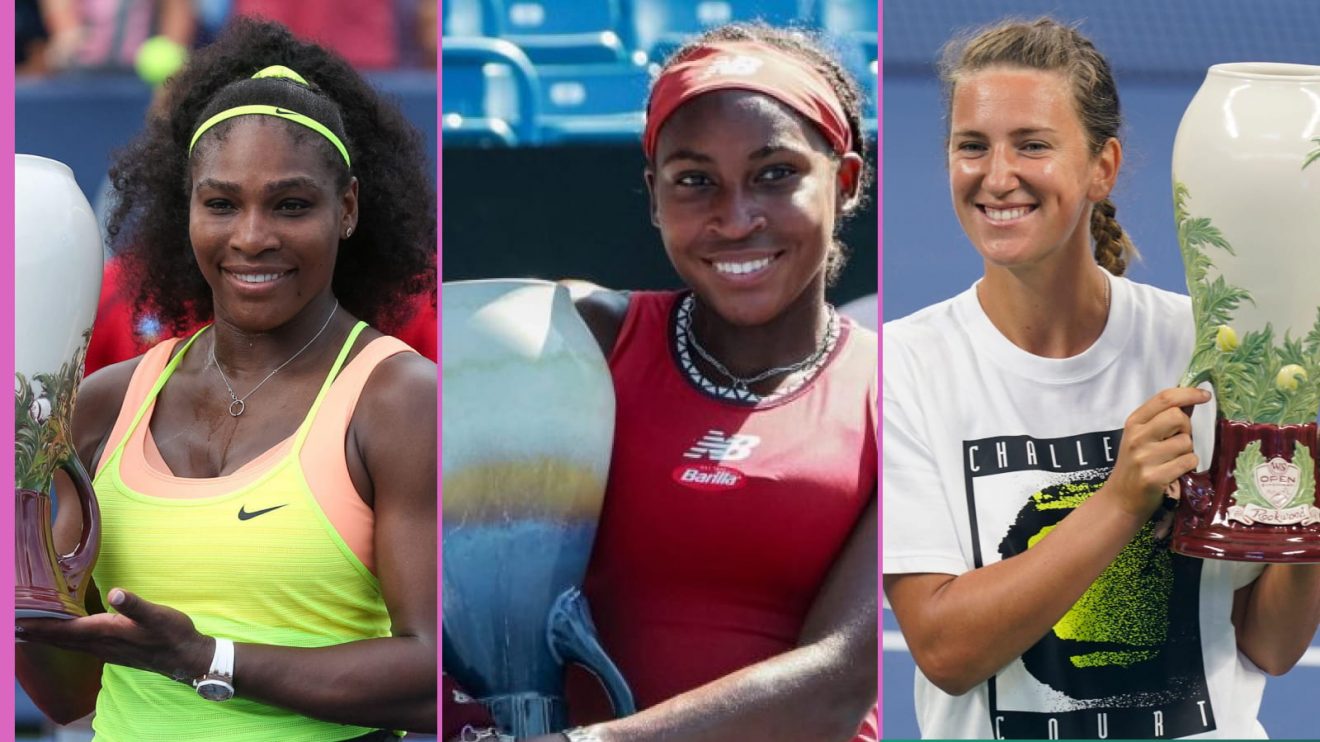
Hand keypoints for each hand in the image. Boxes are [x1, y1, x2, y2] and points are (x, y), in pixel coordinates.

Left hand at [16, 588, 213, 681]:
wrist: (187, 660)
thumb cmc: (173, 635)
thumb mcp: (157, 615)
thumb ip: (134, 604)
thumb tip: (114, 593)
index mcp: (106, 633)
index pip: (64, 630)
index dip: (40, 625)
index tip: (17, 621)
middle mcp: (101, 645)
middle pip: (61, 639)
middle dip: (36, 632)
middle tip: (13, 626)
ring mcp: (107, 650)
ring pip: (69, 644)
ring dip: (48, 637)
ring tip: (29, 631)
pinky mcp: (115, 651)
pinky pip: (80, 645)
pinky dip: (66, 638)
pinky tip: (67, 635)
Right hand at [1104, 387, 1210, 518]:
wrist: (1120, 499)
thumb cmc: (1135, 465)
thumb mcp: (1141, 437)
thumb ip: (1162, 418)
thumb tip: (1191, 399)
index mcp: (1134, 422)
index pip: (1164, 398)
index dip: (1188, 393)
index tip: (1205, 395)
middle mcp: (1137, 437)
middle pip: (1178, 417)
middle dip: (1186, 427)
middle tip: (1177, 440)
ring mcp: (1144, 457)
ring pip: (1186, 442)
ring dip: (1186, 451)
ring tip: (1171, 460)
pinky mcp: (1154, 477)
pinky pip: (1188, 462)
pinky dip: (1187, 467)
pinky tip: (1173, 472)